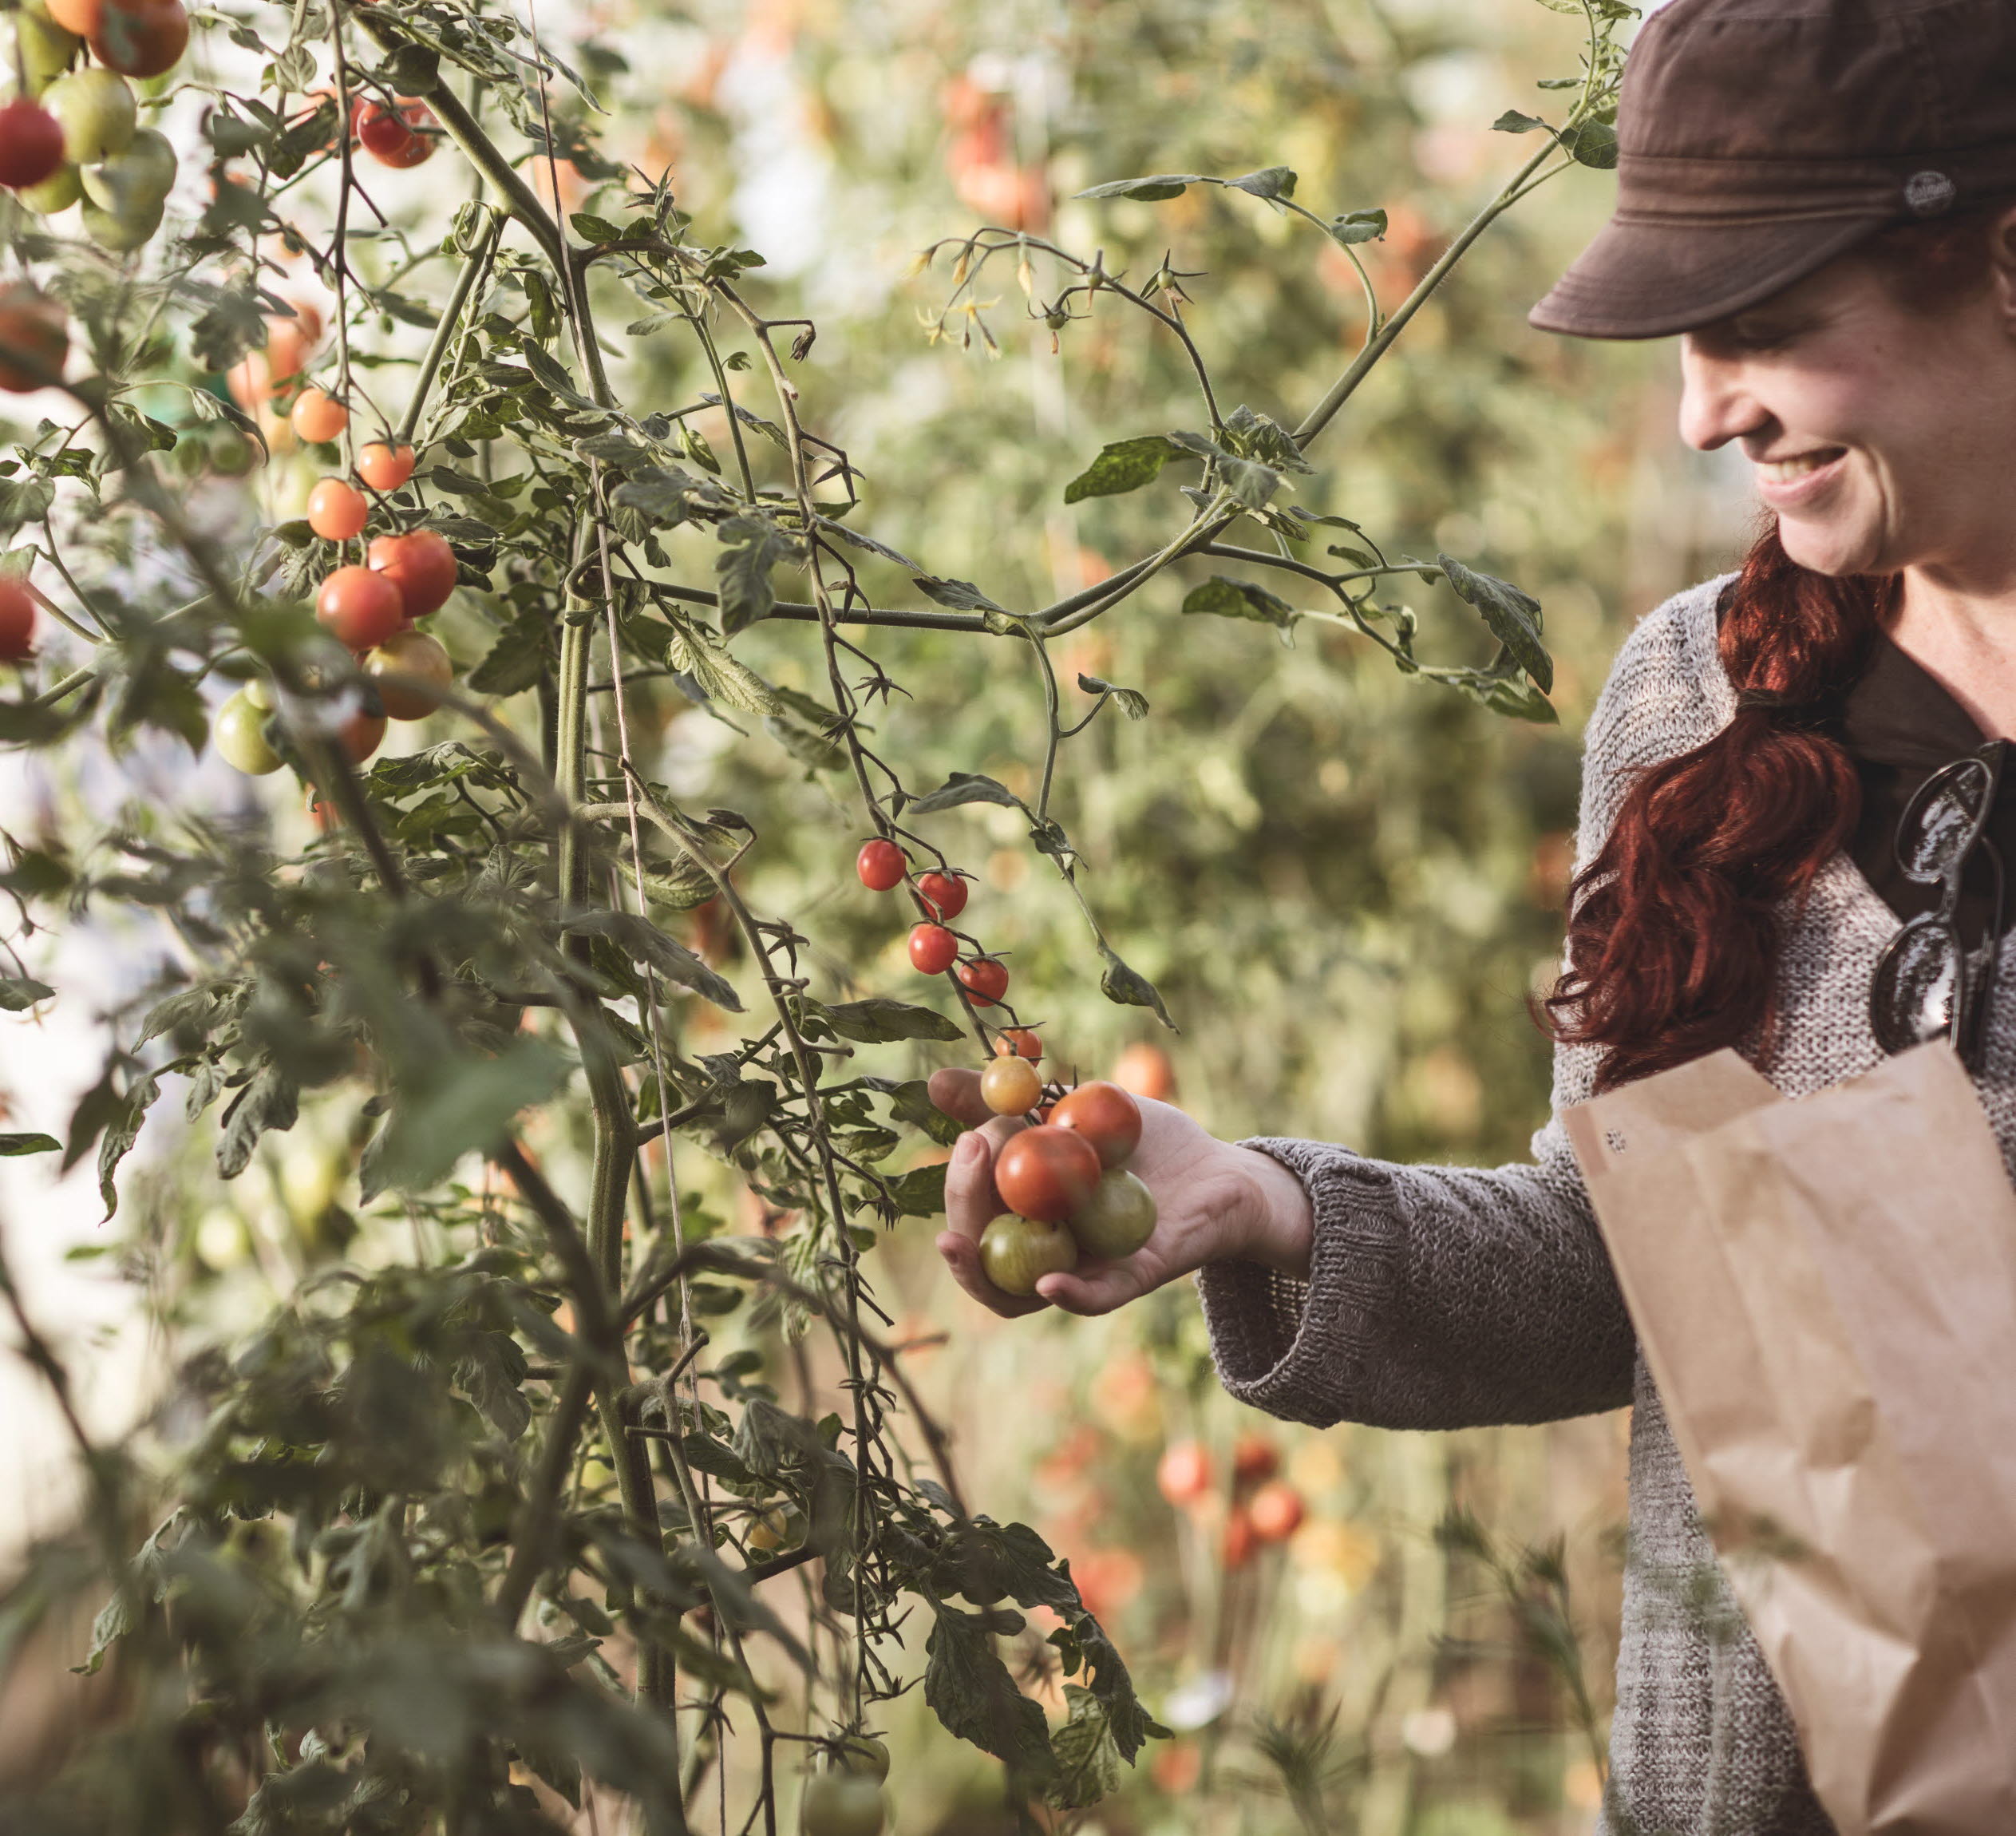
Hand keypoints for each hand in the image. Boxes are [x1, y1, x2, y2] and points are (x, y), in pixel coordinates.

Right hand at [928, 1067, 1312, 1316]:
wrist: (1220, 1167)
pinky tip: (1045, 1281)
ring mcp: (1085, 1269)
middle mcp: (1045, 1250)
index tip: (967, 1135)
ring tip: (958, 1239)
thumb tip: (933, 1084)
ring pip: (1019, 1291)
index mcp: (1025, 1213)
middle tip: (972, 1152)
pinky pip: (1094, 1298)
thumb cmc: (1143, 1142)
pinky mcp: (1132, 1279)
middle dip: (961, 1208)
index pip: (971, 1214)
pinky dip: (1068, 1294)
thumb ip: (1008, 1103)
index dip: (958, 1185)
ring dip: (980, 1273)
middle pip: (981, 1253)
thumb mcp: (1070, 1108)